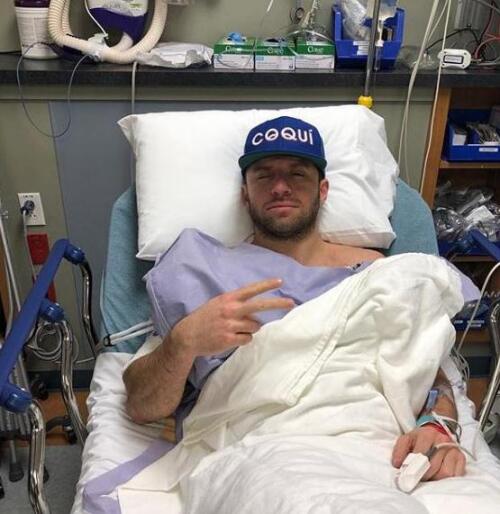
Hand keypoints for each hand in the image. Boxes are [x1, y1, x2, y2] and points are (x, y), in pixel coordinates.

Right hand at [170, 278, 294, 356]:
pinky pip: (247, 339)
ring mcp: (230, 325)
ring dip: (250, 328)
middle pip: (260, 306)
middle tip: (292, 303)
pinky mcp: (229, 339)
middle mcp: (231, 310)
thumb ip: (235, 304)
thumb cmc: (204, 318)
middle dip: (277, 304)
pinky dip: (243, 339)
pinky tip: (230, 337)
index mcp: (228, 299)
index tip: (280, 282)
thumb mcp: (217, 304)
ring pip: (255, 326)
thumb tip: (255, 313)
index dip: (266, 285)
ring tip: (235, 329)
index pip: (251, 289)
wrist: (187, 335)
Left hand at [392, 425, 465, 480]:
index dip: (413, 468)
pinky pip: (456, 474)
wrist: (437, 429)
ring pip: (445, 473)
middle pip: (433, 466)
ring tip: (429, 477)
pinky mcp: (461, 457)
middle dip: (424, 476)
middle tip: (418, 478)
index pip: (420, 455)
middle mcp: (441, 441)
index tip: (408, 476)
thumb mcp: (406, 439)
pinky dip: (448, 479)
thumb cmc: (419, 438)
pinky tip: (440, 475)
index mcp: (426, 435)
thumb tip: (397, 464)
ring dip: (436, 479)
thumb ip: (399, 450)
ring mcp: (453, 449)